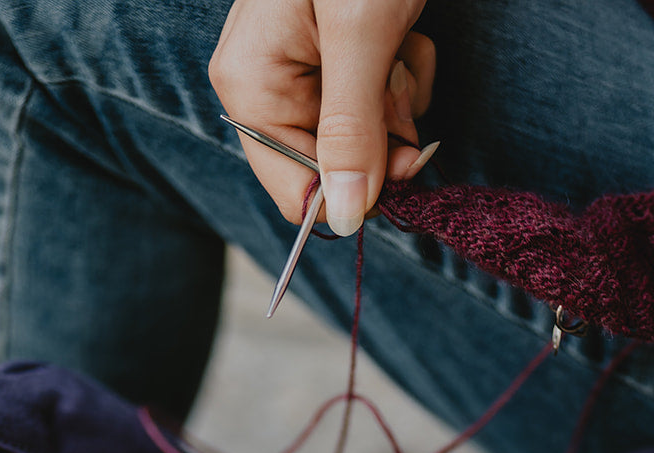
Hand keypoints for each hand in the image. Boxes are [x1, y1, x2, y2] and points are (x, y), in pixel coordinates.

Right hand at [209, 0, 436, 231]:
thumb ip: (351, 131)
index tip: (403, 164)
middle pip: (336, 167)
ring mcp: (302, 72)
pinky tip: (403, 34)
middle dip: (383, 135)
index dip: (354, 192)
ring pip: (366, 139)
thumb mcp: (361, 36)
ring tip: (399, 42)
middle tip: (397, 77)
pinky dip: (403, 75)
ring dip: (399, 101)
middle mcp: (267, 85)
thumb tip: (342, 218)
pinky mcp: (337, 59)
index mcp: (250, 86)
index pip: (296, 193)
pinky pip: (378, 103)